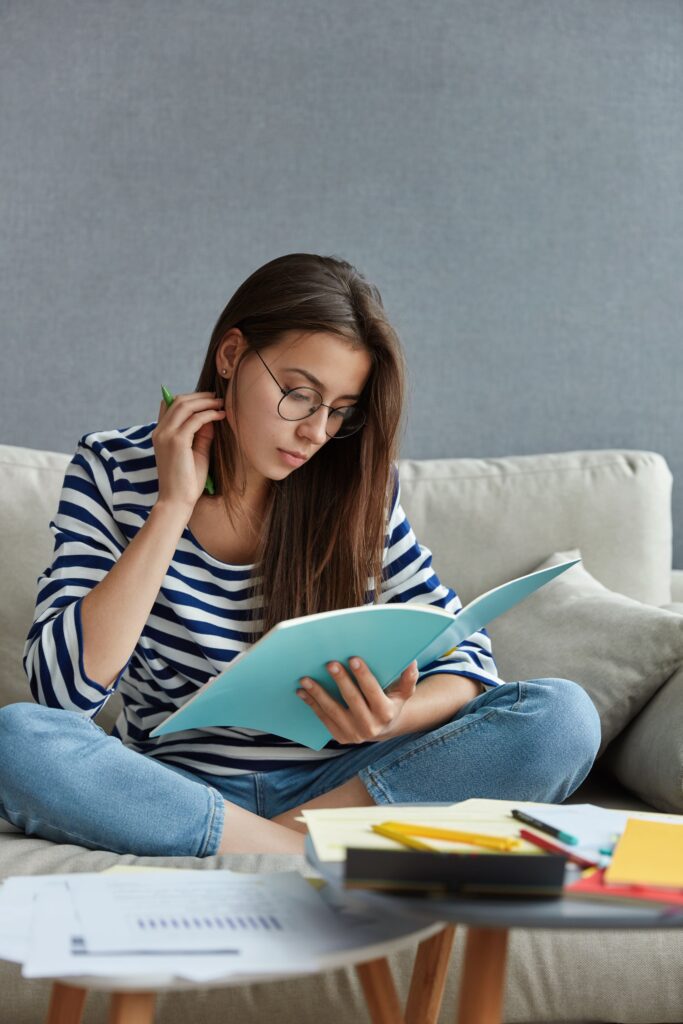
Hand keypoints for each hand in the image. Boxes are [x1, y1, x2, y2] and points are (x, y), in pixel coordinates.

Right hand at [152, 391, 225, 509]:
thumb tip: (211, 418)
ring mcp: (166, 435)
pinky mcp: (177, 441)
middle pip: (179, 401)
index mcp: (160, 434)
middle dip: (199, 396)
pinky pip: (195, 419)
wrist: (177, 501)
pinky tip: (220, 415)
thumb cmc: (187, 480)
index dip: (189, 398)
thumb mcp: (196, 452)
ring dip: (205, 402)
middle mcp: (160, 431)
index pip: (169, 405)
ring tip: (220, 403)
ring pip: (186, 406)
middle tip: (216, 397)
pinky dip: (209, 414)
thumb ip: (201, 434)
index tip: (206, 399)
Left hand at [296, 657, 418, 743]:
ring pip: (333, 711)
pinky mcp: (340, 737)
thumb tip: (412, 663)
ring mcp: (354, 734)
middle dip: (340, 680)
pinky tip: (302, 692)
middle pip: (352, 700)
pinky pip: (324, 719)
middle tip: (330, 663)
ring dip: (318, 694)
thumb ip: (408, 679)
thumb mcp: (403, 693)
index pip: (373, 691)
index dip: (363, 675)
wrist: (382, 729)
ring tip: (306, 679)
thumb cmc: (390, 703)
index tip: (353, 658)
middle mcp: (370, 726)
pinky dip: (312, 704)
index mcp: (386, 712)